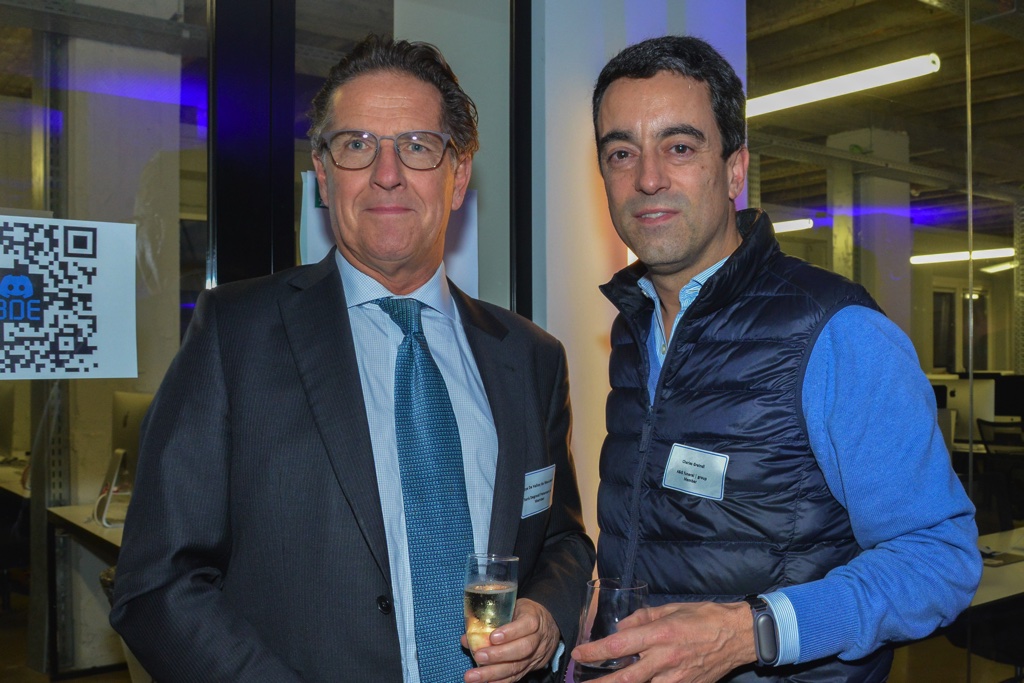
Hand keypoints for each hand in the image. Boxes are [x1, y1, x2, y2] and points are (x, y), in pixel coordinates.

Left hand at [463, 598, 559, 682]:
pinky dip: (501, 681)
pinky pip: (517, 676)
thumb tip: (467, 638)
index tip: (492, 637)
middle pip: (523, 649)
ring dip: (494, 673)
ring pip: (518, 666)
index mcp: (534, 618)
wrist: (548, 626)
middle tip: (479, 656)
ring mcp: (536, 655)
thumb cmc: (523, 613)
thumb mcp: (512, 608)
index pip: (526, 625)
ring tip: (474, 676)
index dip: (510, 632)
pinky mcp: (531, 667)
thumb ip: (492, 620)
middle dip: (499, 655)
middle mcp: (538, 638)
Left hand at [570, 601, 754, 682]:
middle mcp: (665, 658)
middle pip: (625, 677)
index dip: (596, 651)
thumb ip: (643, 617)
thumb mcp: (671, 609)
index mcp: (661, 634)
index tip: (580, 653)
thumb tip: (622, 628)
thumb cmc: (704, 617)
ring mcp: (676, 677)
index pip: (619, 645)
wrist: (737, 636)